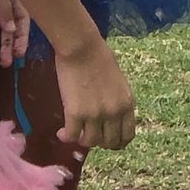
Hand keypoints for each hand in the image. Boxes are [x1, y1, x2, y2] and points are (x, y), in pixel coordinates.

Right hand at [55, 38, 136, 152]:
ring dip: (81, 140)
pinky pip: (72, 136)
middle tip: (88, 134)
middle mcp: (114, 113)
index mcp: (127, 104)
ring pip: (90, 142)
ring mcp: (95, 115)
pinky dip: (66, 137)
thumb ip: (117, 101)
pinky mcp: (75, 113)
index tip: (107, 139)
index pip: (127, 136)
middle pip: (109, 143)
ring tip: (74, 132)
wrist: (81, 46)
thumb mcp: (118, 82)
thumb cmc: (98, 56)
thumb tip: (109, 117)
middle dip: (98, 142)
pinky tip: (61, 132)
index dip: (116, 142)